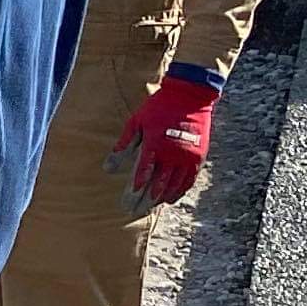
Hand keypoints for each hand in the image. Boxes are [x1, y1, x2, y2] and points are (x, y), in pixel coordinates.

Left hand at [109, 69, 218, 208]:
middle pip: (157, 185)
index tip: (126, 203)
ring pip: (173, 185)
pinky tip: (169, 199)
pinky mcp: (198, 156)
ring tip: (149, 207)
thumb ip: (123, 145)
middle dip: (145, 200)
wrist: (191, 94)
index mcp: (155, 144)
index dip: (134, 190)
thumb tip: (108, 168)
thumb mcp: (136, 121)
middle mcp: (173, 153)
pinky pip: (188, 180)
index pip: (143, 174)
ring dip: (160, 198)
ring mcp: (187, 156)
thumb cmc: (159, 107)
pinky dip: (178, 191)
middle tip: (134, 212)